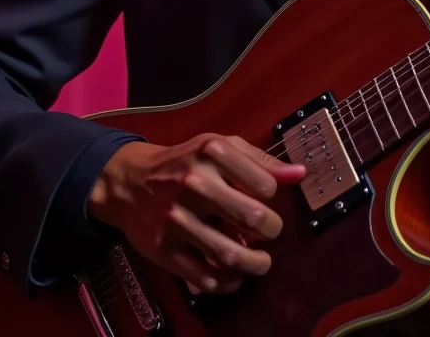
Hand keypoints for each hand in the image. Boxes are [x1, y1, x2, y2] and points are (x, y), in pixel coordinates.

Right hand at [88, 133, 305, 294]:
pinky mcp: (164, 249)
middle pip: (252, 217)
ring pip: (230, 254)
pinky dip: (227, 283)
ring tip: (261, 261)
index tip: (266, 199)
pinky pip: (204, 277)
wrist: (129, 181)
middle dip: (272, 230)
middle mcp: (195, 183)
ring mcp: (178, 218)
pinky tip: (234, 275)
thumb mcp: (220, 146)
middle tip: (271, 232)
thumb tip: (299, 174)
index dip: (273, 196)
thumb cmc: (185, 161)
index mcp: (213, 152)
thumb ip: (260, 160)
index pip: (265, 184)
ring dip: (255, 264)